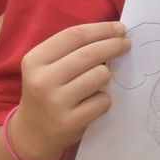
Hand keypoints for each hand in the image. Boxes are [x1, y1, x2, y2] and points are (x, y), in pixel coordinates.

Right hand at [8, 21, 130, 159]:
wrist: (33, 132)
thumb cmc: (48, 91)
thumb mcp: (47, 66)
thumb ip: (73, 49)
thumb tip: (114, 33)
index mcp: (35, 60)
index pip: (74, 36)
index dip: (101, 29)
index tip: (119, 28)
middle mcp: (42, 80)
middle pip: (89, 54)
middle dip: (113, 45)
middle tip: (126, 44)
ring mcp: (56, 102)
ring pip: (100, 76)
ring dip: (107, 76)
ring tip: (97, 82)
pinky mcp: (70, 122)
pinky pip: (103, 101)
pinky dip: (104, 99)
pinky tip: (93, 103)